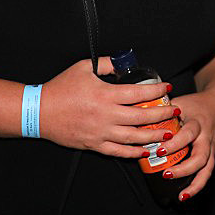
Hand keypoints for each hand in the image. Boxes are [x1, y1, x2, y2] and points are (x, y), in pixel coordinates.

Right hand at [39, 57, 179, 157]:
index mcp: (105, 95)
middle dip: (163, 114)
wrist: (38, 111)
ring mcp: (100, 132)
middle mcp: (105, 115)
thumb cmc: (60, 88)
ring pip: (133, 138)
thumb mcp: (83, 67)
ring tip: (168, 132)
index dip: (157, 91)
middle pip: (141, 117)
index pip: (139, 94)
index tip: (168, 88)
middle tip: (176, 111)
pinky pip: (117, 152)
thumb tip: (123, 61)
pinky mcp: (93, 144)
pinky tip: (145, 151)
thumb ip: (106, 64)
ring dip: (153, 136)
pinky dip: (133, 153)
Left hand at [156, 89, 214, 199]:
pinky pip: (207, 173)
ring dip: (194, 183)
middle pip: (200, 156)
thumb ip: (162, 113)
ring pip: (207, 168)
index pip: (188, 134)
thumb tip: (138, 122)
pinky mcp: (212, 155)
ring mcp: (211, 148)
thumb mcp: (180, 103)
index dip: (174, 144)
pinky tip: (184, 195)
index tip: (158, 150)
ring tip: (180, 195)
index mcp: (197, 122)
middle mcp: (206, 137)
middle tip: (166, 174)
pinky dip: (197, 186)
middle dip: (184, 168)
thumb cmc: (196, 104)